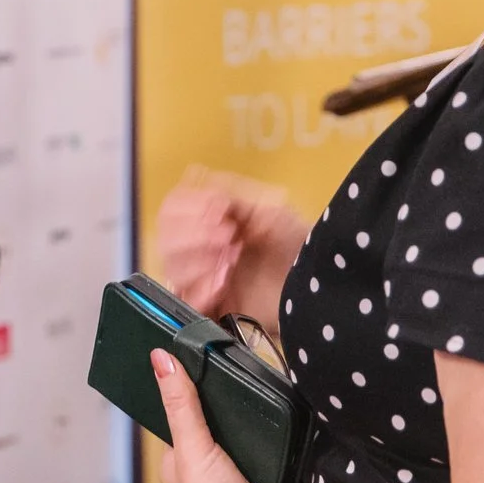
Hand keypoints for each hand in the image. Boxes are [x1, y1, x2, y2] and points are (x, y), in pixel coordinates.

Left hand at [151, 348, 286, 482]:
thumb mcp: (193, 447)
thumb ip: (181, 404)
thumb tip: (159, 358)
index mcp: (176, 468)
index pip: (180, 422)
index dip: (190, 398)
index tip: (205, 371)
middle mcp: (200, 478)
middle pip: (212, 432)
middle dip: (225, 416)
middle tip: (241, 388)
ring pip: (240, 445)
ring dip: (250, 434)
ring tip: (261, 408)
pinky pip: (263, 459)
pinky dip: (269, 450)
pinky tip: (276, 438)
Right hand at [156, 168, 307, 327]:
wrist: (317, 288)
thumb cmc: (299, 245)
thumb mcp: (269, 207)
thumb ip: (229, 193)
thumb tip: (195, 178)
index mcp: (211, 217)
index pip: (173, 207)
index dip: (189, 207)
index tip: (220, 212)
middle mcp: (201, 245)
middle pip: (166, 236)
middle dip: (194, 235)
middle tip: (230, 237)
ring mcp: (203, 276)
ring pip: (171, 266)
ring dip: (199, 261)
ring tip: (231, 262)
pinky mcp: (210, 305)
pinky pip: (184, 298)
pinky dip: (200, 288)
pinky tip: (223, 284)